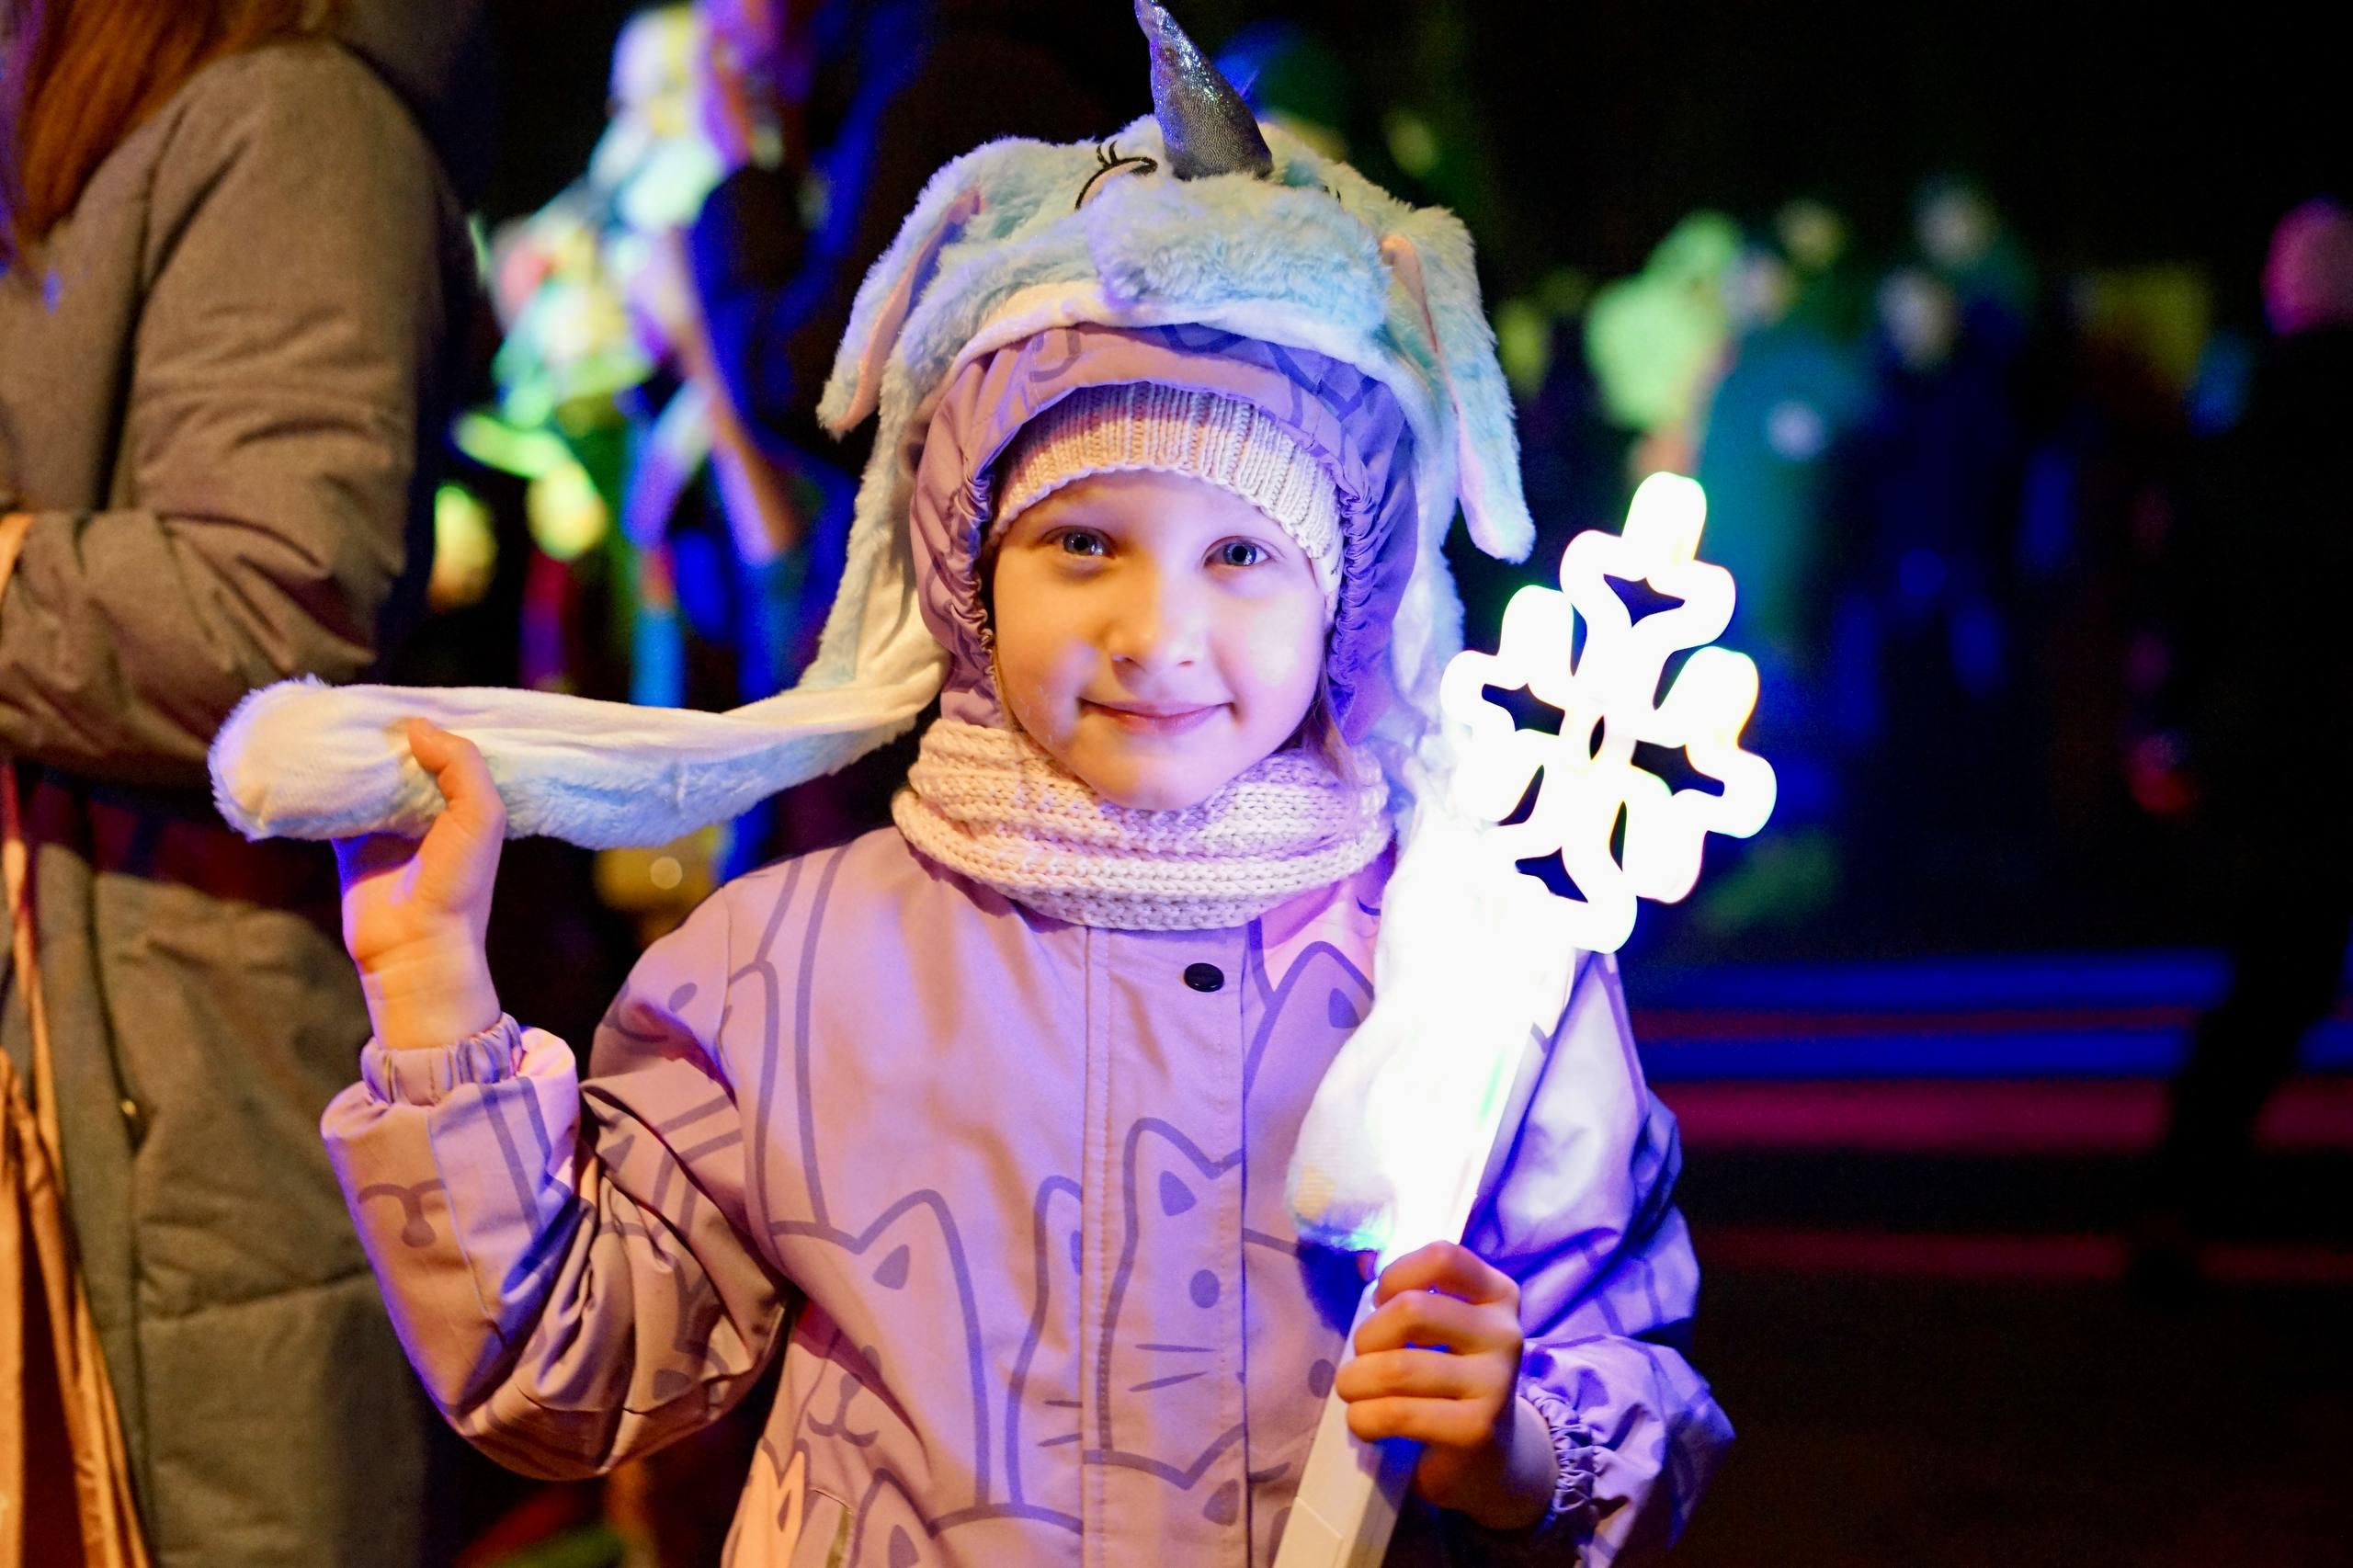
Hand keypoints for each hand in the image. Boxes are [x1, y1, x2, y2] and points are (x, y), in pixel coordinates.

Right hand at [335, 720, 505, 1051]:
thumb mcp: (480, 816)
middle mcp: (426, 810)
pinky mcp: (350, 845)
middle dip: (382, 733)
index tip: (402, 693)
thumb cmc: (458, 884)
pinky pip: (331, 806)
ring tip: (327, 717)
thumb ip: (461, 764)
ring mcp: (387, 827)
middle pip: (401, 758)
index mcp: (464, 801)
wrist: (416, 948)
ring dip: (349, 755)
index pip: (446, 748)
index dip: (428, 721)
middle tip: (354, 699)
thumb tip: (415, 725)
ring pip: (365, 777)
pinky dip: (320, 787)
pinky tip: (305, 759)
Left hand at [1336, 1241, 1556, 1531]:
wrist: (1489, 1457)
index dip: (1396, 1276)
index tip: (1381, 1304)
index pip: (1443, 1258)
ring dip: (1356, 1381)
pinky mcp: (1477, 1429)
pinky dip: (1365, 1418)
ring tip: (1354, 1392)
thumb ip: (1412, 1296)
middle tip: (1362, 1359)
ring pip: (1399, 1367)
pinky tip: (1365, 1423)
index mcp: (1497, 1295)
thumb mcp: (1443, 1329)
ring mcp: (1496, 1383)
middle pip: (1411, 1311)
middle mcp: (1505, 1334)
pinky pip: (1399, 1413)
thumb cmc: (1448, 1379)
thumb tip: (1363, 1265)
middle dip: (1367, 1336)